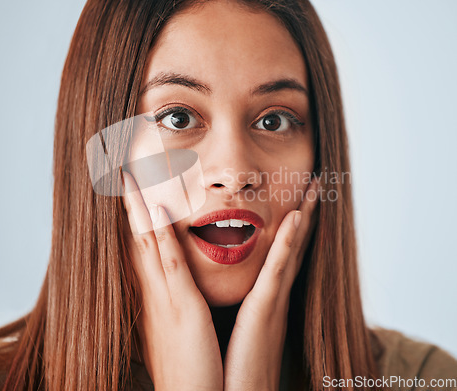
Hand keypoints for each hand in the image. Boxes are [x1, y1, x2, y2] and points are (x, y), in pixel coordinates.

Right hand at [122, 171, 222, 390]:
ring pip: (145, 240)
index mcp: (151, 294)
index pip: (137, 245)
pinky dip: (160, 233)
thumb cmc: (187, 365)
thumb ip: (168, 302)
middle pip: (134, 236)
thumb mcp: (173, 327)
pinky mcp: (181, 306)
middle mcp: (149, 290)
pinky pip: (168, 262)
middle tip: (117, 169)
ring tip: (128, 174)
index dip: (130, 214)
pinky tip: (156, 208)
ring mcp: (162, 296)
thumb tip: (165, 284)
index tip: (125, 187)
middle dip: (126, 202)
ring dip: (137, 206)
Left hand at [223, 178, 319, 390]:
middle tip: (316, 185)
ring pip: (293, 251)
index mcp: (268, 299)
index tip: (299, 200)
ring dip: (305, 217)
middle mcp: (276, 296)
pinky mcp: (265, 312)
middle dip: (307, 214)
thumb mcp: (242, 329)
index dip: (294, 227)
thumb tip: (243, 291)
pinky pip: (278, 271)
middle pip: (295, 246)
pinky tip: (296, 218)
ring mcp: (274, 302)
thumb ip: (246, 307)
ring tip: (315, 189)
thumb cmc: (235, 367)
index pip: (283, 254)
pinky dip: (288, 243)